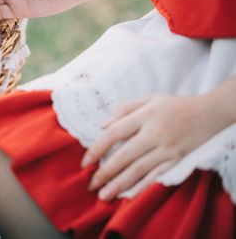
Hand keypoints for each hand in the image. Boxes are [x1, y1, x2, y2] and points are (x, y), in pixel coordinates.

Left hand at [80, 94, 223, 201]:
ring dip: (120, 184)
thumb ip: (124, 109)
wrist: (209, 113)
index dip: (98, 149)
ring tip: (104, 195)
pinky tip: (129, 195)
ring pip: (139, 169)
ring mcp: (167, 149)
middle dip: (106, 172)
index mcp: (144, 116)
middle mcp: (154, 133)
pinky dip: (142, 186)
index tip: (85, 162)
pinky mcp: (177, 160)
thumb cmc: (175, 105)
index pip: (115, 133)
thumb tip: (102, 125)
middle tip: (91, 185)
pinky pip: (157, 176)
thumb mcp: (149, 98)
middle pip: (125, 155)